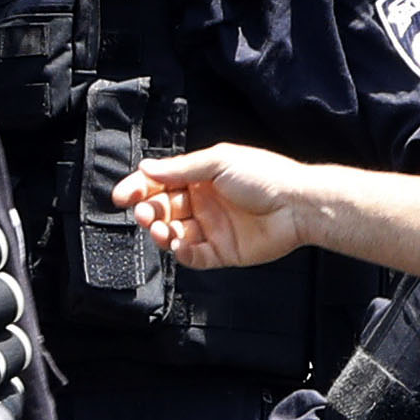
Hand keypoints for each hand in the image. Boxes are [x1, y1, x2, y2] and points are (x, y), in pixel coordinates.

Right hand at [112, 145, 326, 270]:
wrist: (297, 205)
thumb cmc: (265, 177)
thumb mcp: (219, 162)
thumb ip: (180, 169)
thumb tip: (146, 167)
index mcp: (201, 178)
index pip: (161, 183)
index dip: (140, 189)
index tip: (122, 196)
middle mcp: (204, 202)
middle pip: (164, 209)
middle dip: (148, 212)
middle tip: (142, 214)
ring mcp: (212, 228)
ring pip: (174, 234)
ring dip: (161, 232)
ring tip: (159, 229)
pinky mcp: (222, 252)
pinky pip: (194, 256)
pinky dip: (182, 252)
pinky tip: (179, 244)